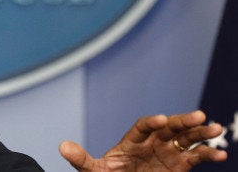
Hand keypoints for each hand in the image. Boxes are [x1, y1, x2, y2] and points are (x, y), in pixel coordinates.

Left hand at [59, 110, 226, 170]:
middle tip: (200, 115)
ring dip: (200, 132)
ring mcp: (167, 152)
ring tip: (216, 128)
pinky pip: (195, 156)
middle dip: (183, 121)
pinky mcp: (179, 164)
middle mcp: (152, 142)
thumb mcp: (94, 171)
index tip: (162, 120)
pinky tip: (221, 154)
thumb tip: (62, 146)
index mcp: (132, 141)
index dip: (152, 122)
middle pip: (169, 127)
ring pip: (186, 138)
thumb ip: (82, 159)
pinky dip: (208, 154)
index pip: (143, 127)